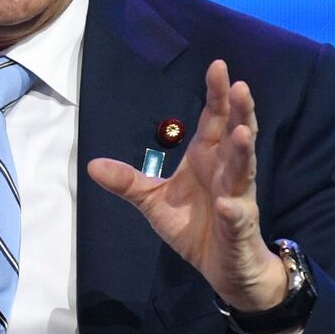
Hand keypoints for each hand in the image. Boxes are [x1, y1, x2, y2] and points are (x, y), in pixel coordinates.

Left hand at [86, 59, 288, 314]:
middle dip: (239, 112)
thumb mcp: (153, 201)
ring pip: (243, 171)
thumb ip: (127, 182)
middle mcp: (226, 172)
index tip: (217, 66)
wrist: (223, 267)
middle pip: (235, 136)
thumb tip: (91, 164)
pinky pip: (237, 217)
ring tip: (243, 132)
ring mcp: (237, 199)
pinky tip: (228, 204)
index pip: (214, 120)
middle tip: (240, 86)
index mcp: (207, 158)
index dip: (216, 95)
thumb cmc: (194, 226)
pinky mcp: (239, 228)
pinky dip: (234, 211)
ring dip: (243, 152)